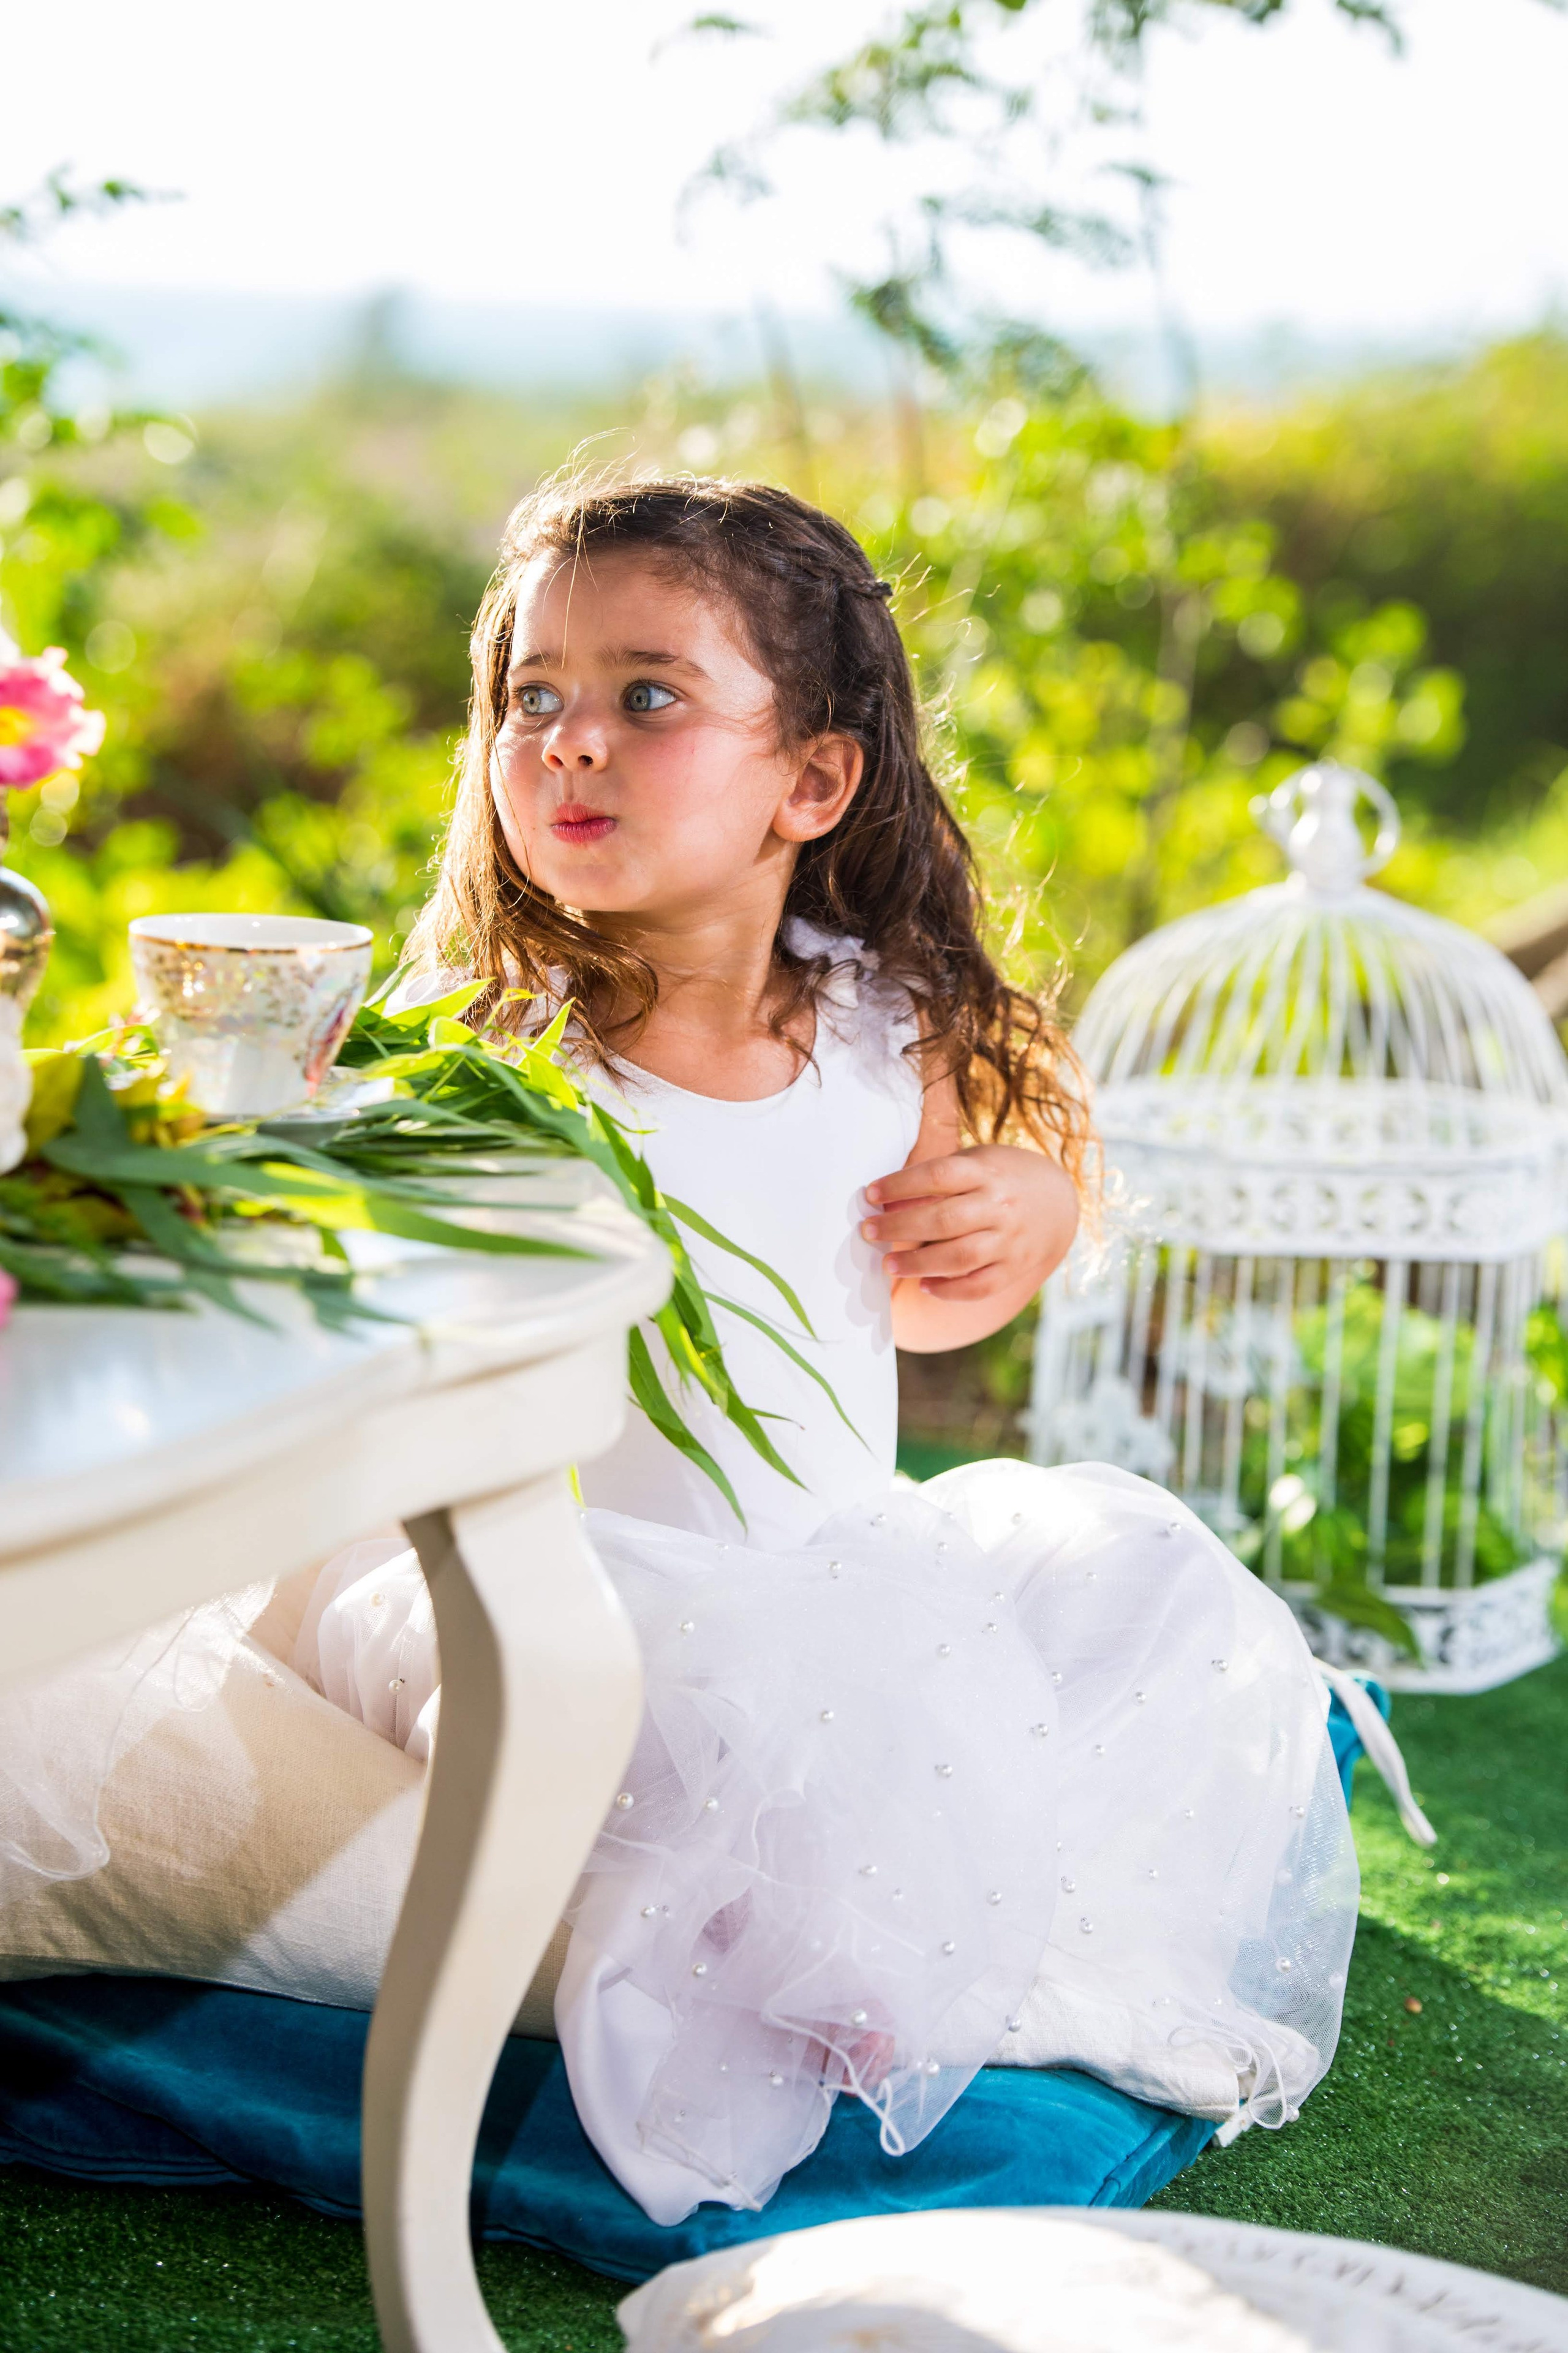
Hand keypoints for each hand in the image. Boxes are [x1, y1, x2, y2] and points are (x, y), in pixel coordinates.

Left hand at [861, 1143, 1077, 1305]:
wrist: (1057, 1200)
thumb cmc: (999, 1178)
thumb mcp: (973, 1163)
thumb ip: (935, 1179)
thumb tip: (887, 1202)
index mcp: (986, 1172)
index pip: (938, 1176)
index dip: (900, 1185)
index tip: (870, 1194)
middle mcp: (1000, 1206)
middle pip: (944, 1219)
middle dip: (899, 1227)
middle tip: (869, 1232)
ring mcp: (1010, 1239)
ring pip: (960, 1256)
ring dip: (919, 1263)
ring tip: (888, 1265)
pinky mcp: (1015, 1267)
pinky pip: (980, 1286)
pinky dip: (950, 1290)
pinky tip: (925, 1286)